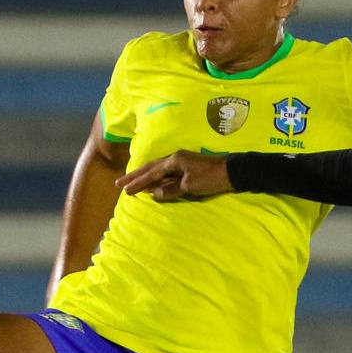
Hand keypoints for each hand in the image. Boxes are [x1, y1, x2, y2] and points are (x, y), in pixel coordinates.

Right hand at [115, 150, 232, 201]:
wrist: (231, 172)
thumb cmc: (210, 179)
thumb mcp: (190, 186)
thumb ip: (171, 190)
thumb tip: (155, 194)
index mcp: (174, 161)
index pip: (151, 172)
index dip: (137, 182)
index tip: (125, 189)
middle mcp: (175, 158)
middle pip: (151, 167)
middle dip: (135, 176)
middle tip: (120, 183)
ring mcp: (181, 161)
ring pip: (157, 169)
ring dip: (144, 175)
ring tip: (131, 181)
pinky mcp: (187, 167)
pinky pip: (166, 172)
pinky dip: (156, 177)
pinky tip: (153, 181)